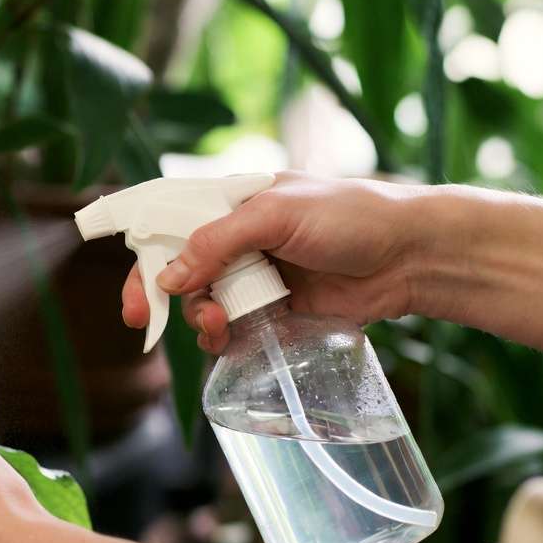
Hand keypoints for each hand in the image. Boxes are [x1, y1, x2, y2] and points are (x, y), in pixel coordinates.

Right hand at [121, 171, 433, 352]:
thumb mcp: (276, 215)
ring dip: (198, 318)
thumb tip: (169, 278)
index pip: (168, 220)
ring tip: (218, 326)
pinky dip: (223, 338)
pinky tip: (231, 340)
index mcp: (231, 202)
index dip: (143, 252)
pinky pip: (232, 328)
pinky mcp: (274, 310)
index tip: (132, 287)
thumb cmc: (350, 216)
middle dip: (160, 294)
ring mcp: (254, 276)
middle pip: (177, 269)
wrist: (410, 255)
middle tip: (145, 321)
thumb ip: (218, 242)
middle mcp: (236, 239)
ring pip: (201, 302)